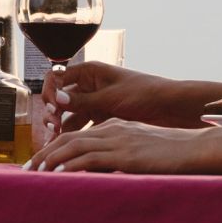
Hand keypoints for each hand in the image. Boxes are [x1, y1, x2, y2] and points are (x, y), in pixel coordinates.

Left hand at [25, 118, 206, 173]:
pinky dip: (70, 166)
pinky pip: (90, 159)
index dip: (53, 148)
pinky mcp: (125, 154)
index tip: (39, 163)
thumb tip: (103, 174)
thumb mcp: (141, 150)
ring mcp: (118, 140)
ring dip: (50, 161)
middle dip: (44, 154)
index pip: (76, 135)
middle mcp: (112, 130)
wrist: (196, 148)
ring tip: (35, 174)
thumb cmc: (172, 153)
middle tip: (27, 170)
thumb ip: (120, 157)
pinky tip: (57, 175)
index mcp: (114, 127)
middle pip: (67, 138)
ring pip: (73, 147)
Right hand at [43, 61, 184, 133]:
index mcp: (90, 72)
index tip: (53, 108)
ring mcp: (94, 104)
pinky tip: (66, 150)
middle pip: (59, 99)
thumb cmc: (145, 93)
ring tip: (54, 143)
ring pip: (68, 116)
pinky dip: (72, 137)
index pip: (56, 78)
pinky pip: (81, 128)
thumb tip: (56, 100)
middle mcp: (89, 87)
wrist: (172, 108)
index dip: (49, 92)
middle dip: (52, 112)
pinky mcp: (102, 119)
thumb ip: (83, 101)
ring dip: (59, 128)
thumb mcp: (112, 97)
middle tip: (54, 128)